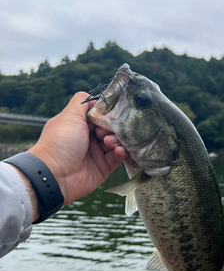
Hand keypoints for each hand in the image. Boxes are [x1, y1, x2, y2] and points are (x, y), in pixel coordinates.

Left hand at [27, 92, 127, 207]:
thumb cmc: (60, 142)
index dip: (106, 114)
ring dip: (116, 140)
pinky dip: (121, 153)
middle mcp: (87, 139)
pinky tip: (119, 150)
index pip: (99, 116)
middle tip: (106, 131)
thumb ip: (82, 101)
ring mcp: (96, 154)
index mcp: (78, 125)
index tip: (110, 114)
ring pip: (115, 142)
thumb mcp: (69, 115)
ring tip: (109, 143)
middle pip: (109, 128)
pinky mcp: (103, 168)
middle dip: (113, 127)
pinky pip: (117, 158)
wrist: (55, 174)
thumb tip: (95, 97)